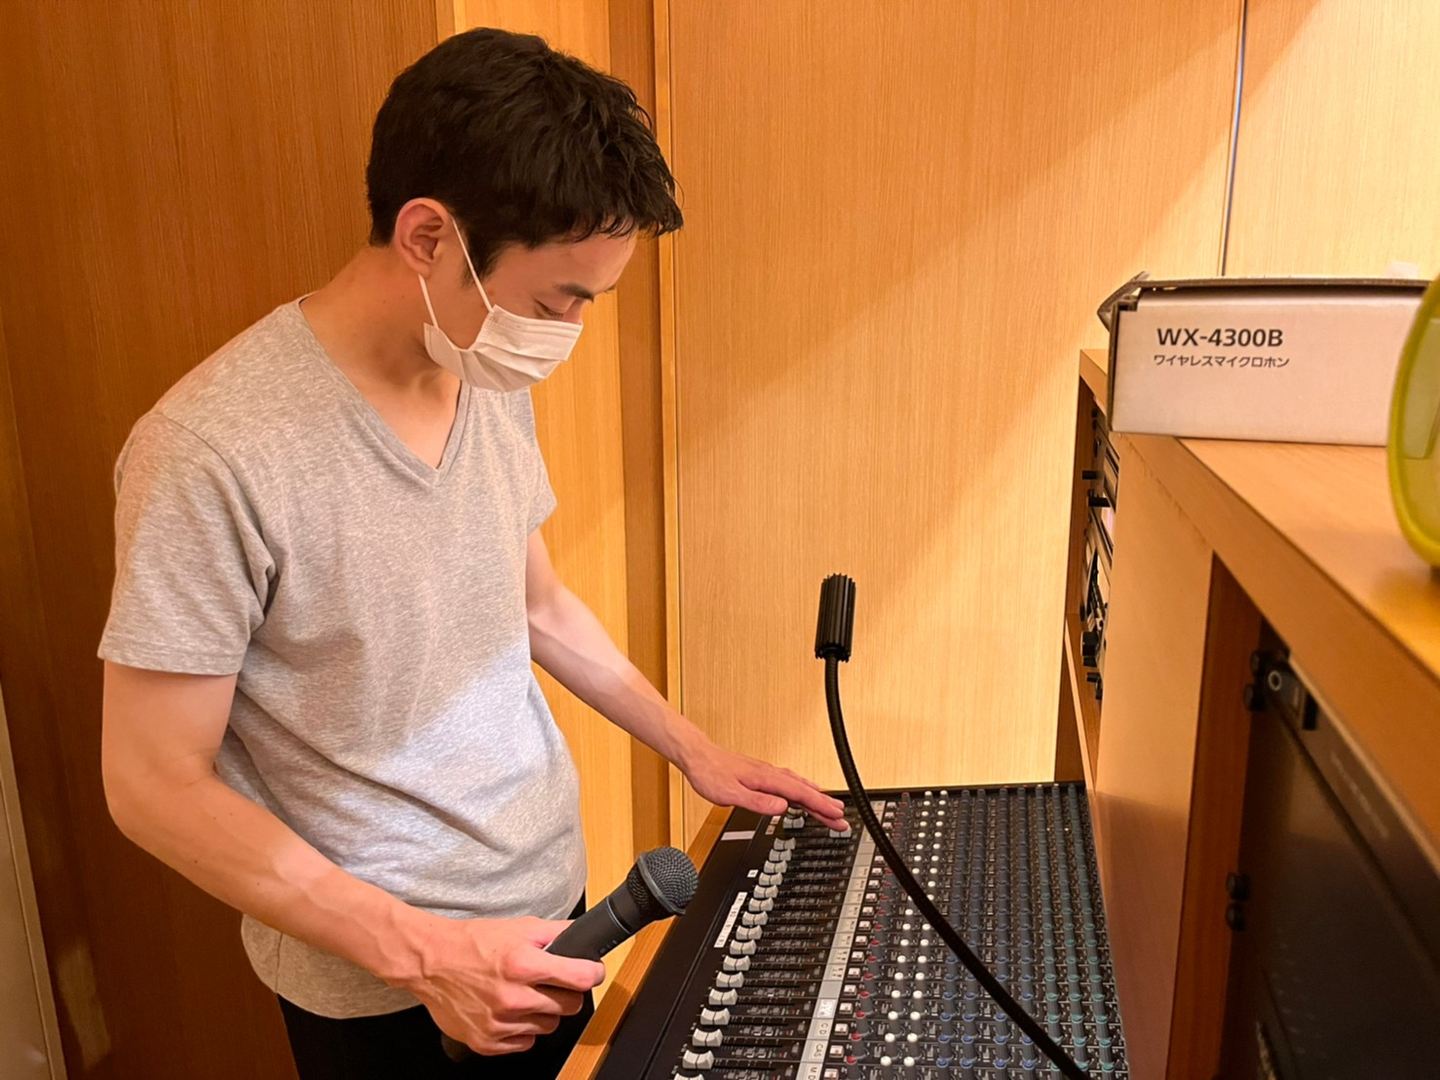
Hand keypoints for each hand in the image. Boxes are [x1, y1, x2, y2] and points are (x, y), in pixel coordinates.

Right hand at [400, 914, 604, 1055]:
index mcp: (524, 964)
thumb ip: (557, 933)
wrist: (431, 961)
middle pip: (569, 1006)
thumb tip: (585, 936)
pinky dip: (522, 1030)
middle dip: (565, 993)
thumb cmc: (472, 943)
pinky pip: (525, 1043)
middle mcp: (513, 997)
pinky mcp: (487, 1042)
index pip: (581, 978)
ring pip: (548, 1027)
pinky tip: (509, 1011)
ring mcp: (500, 1023)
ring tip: (524, 995)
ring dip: (542, 1012)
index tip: (592, 972)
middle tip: (550, 982)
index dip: (592, 973)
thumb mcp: (519, 927)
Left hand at [679, 737, 846, 830]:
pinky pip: (791, 783)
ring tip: (831, 807)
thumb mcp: (730, 794)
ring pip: (799, 786)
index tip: (837, 815)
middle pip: (805, 791)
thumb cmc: (710, 773)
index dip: (821, 806)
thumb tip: (781, 808)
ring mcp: (768, 774)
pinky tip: (805, 792)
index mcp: (767, 779)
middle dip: (825, 805)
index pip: (801, 795)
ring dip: (817, 798)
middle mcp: (771, 774)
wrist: (698, 757)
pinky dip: (803, 789)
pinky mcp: (763, 775)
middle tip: (843, 818)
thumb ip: (757, 802)